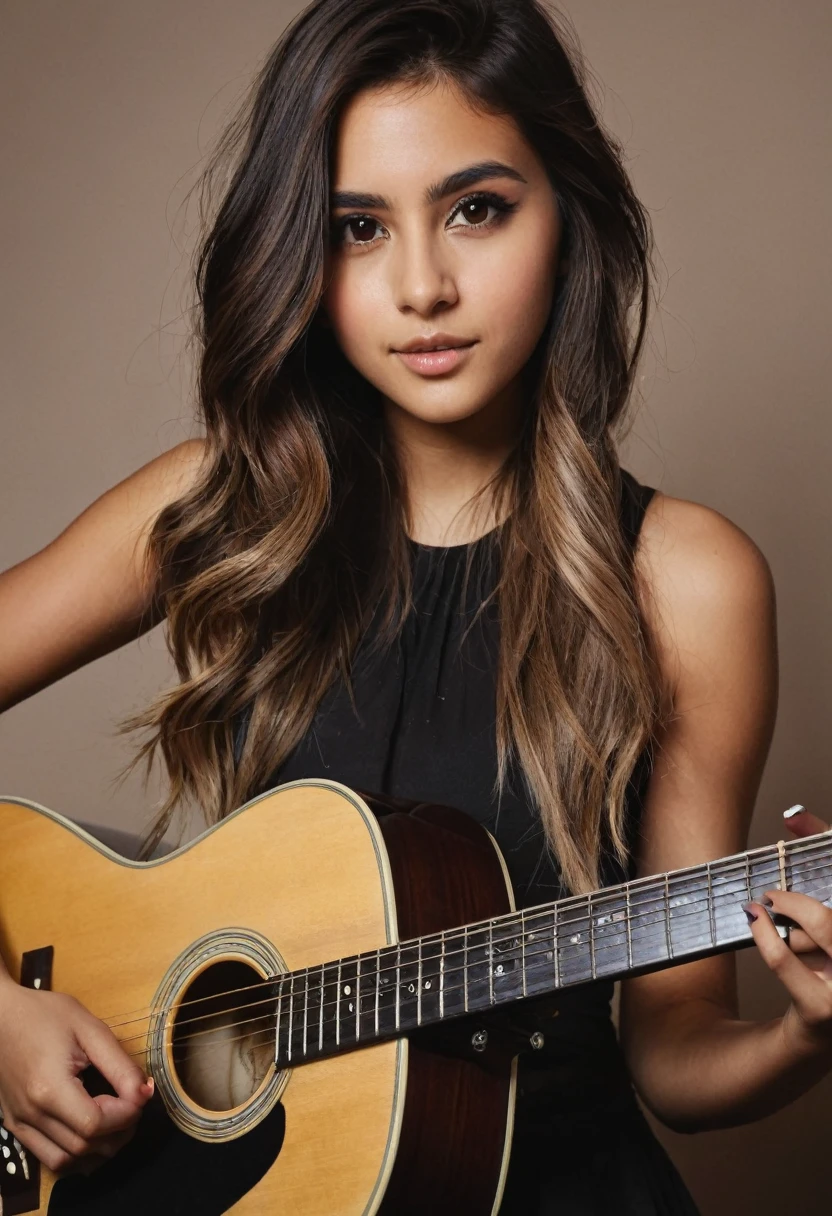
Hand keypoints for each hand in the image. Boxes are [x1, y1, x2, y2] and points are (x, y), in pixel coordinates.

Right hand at [0, 977, 153, 1173]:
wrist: (0, 1015)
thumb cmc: (44, 1014)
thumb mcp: (90, 1029)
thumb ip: (120, 1065)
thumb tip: (145, 1094)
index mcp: (49, 1088)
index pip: (95, 1124)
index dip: (126, 1114)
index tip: (140, 1094)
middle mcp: (31, 1114)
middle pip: (83, 1147)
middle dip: (118, 1132)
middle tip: (133, 1106)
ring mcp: (20, 1123)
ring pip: (66, 1159)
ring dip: (97, 1147)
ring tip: (115, 1119)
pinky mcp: (14, 1125)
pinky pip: (47, 1156)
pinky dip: (73, 1152)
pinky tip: (88, 1129)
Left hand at [743, 808, 831, 1056]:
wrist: (820, 1035)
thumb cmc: (826, 964)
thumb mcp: (824, 923)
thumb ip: (814, 865)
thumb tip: (792, 816)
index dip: (822, 834)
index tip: (794, 817)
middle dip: (803, 896)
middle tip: (774, 893)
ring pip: (823, 929)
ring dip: (792, 917)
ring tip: (774, 914)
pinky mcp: (824, 1012)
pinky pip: (785, 958)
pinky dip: (764, 934)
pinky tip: (754, 919)